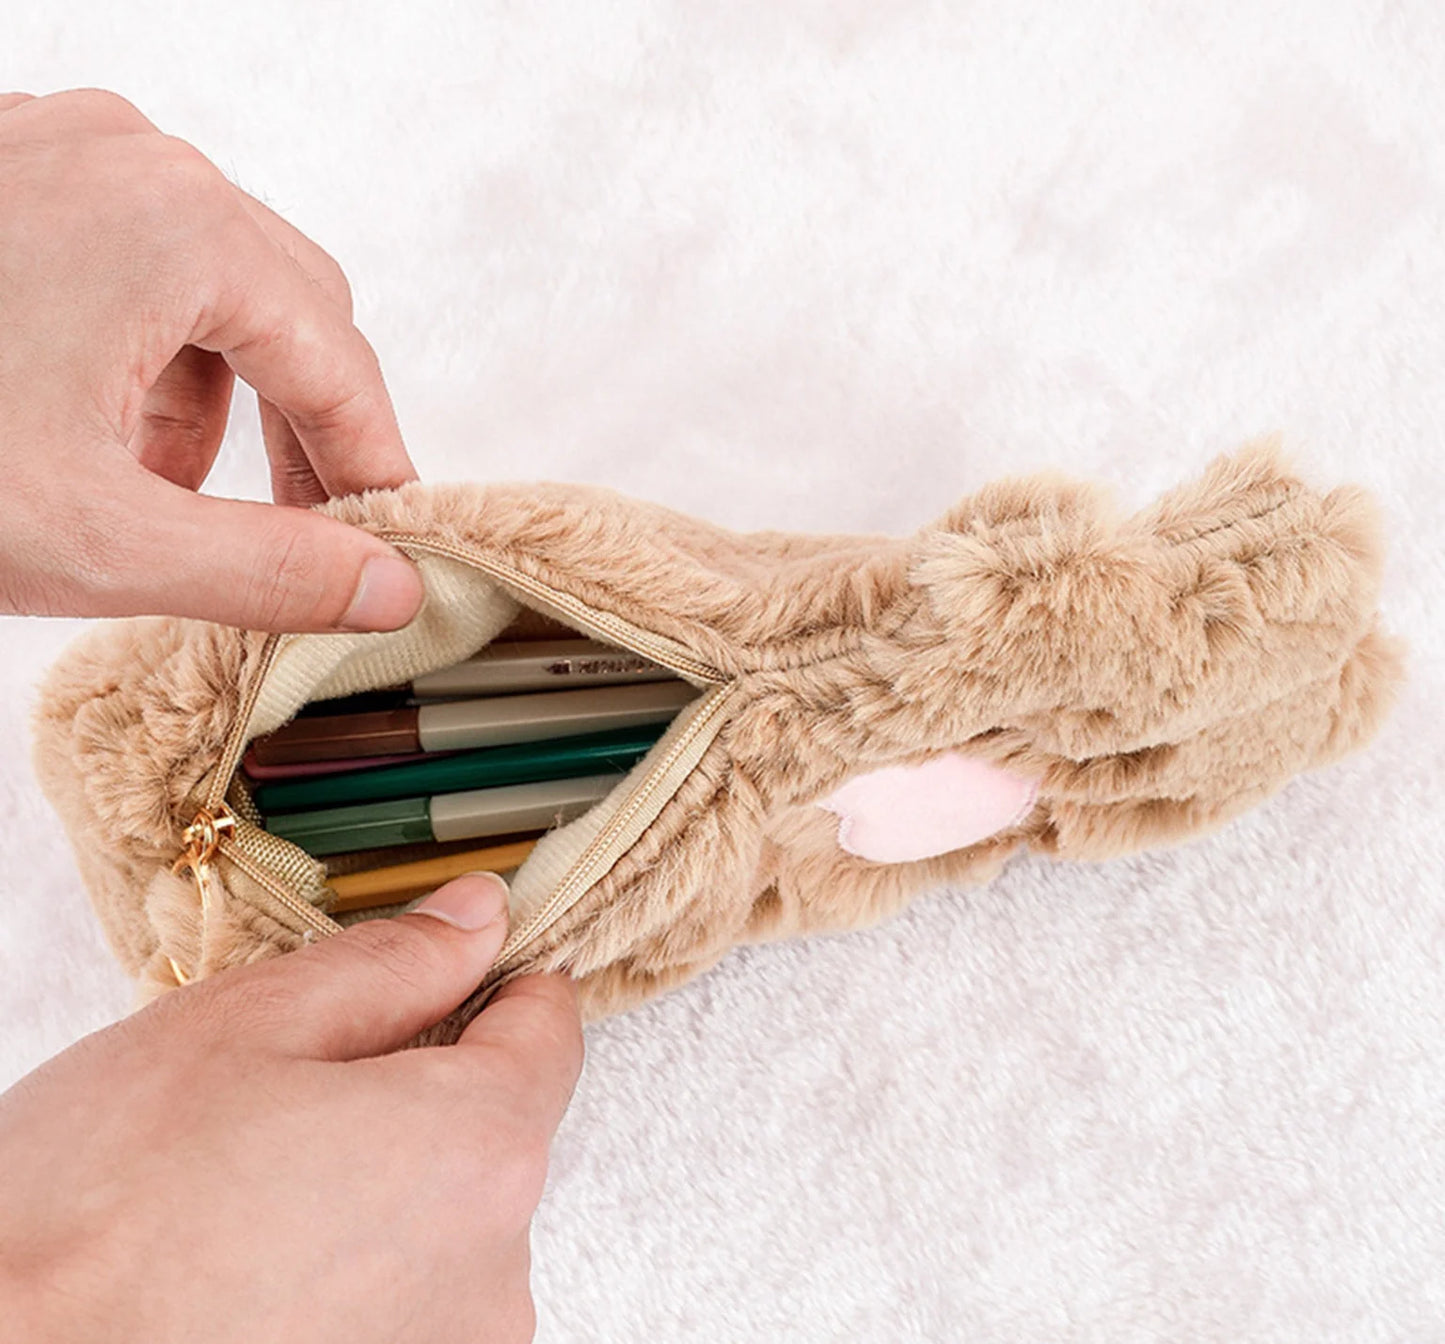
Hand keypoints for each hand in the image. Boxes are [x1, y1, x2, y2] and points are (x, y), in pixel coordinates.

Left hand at [0, 88, 424, 631]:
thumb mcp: (93, 539)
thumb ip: (269, 572)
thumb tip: (387, 590)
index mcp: (178, 227)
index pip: (343, 364)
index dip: (376, 468)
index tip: (388, 547)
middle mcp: (133, 160)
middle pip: (294, 309)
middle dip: (303, 429)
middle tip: (302, 532)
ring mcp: (62, 149)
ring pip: (215, 284)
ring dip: (220, 397)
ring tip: (161, 491)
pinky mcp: (13, 170)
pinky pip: (133, 258)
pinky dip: (144, 351)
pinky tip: (89, 426)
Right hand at [0, 874, 583, 1343]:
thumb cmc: (95, 1217)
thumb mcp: (246, 1027)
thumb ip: (393, 963)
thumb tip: (479, 918)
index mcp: (477, 1150)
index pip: (550, 1031)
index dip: (501, 982)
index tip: (462, 968)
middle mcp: (494, 1270)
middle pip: (498, 1129)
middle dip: (423, 1089)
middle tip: (299, 1089)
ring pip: (449, 1219)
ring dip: (385, 1187)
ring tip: (257, 1192)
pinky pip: (413, 1300)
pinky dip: (360, 1270)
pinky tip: (259, 1265)